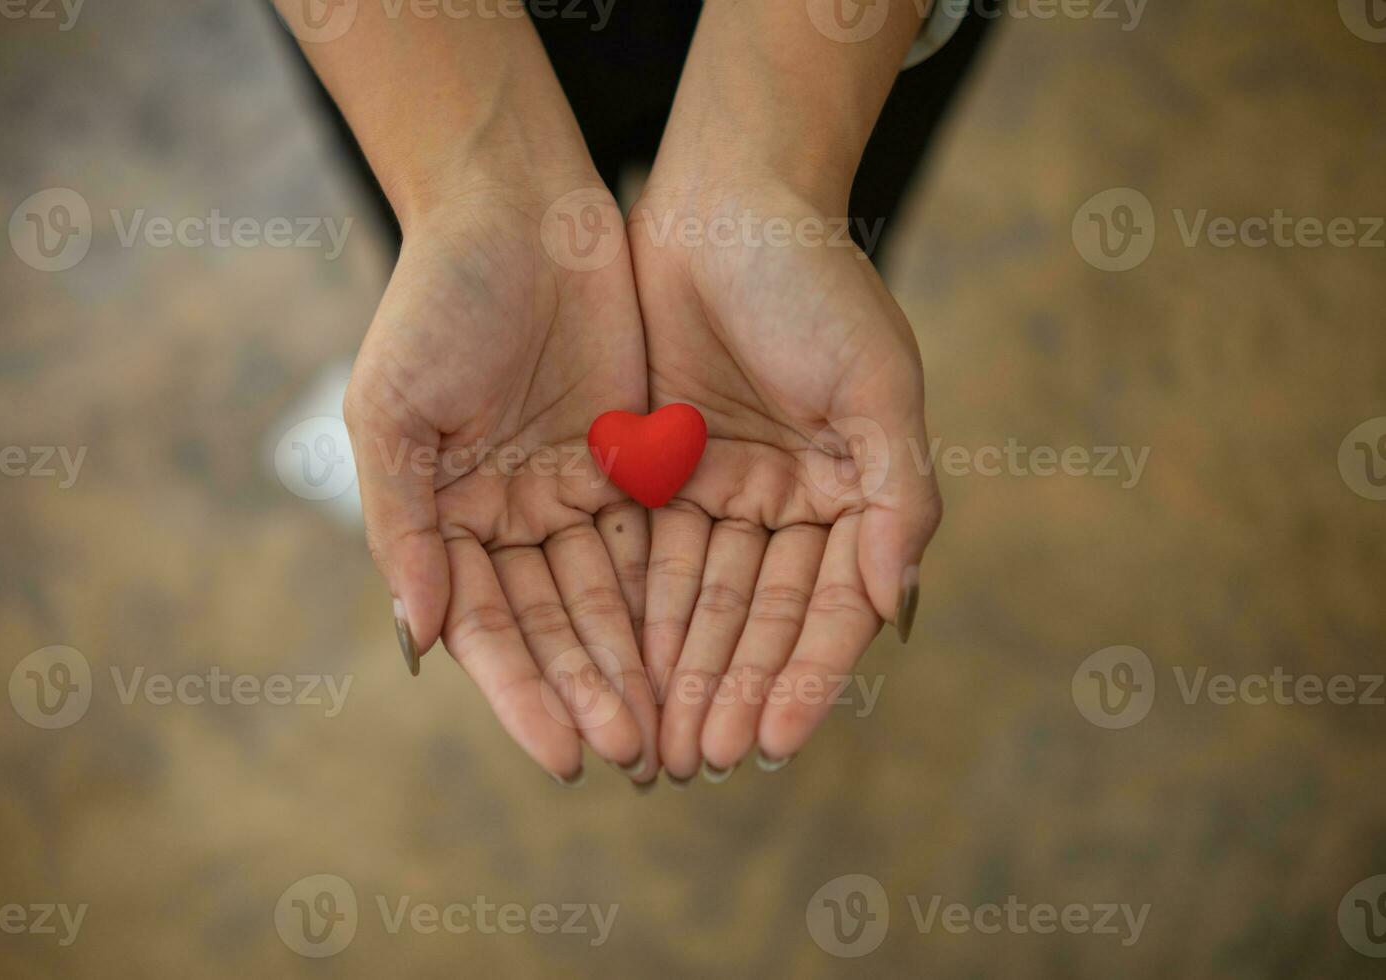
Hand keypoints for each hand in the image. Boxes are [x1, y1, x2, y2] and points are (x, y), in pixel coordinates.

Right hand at [345, 174, 657, 784]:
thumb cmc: (437, 302)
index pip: (487, 627)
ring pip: (608, 597)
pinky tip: (696, 652)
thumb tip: (421, 638)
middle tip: (633, 757)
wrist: (517, 206)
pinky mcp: (630, 458)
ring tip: (672, 728)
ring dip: (634, 662)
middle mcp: (507, 517)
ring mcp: (570, 490)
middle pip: (553, 625)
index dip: (523, 693)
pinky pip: (653, 541)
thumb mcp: (394, 412)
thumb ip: (405, 526)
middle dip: (590, 690)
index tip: (562, 753)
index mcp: (444, 517)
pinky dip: (670, 598)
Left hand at [628, 177, 941, 779]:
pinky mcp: (657, 468)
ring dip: (679, 670)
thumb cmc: (816, 283)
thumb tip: (895, 607)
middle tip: (695, 763)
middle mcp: (790, 503)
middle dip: (728, 690)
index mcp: (853, 492)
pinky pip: (644, 554)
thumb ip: (898, 497)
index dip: (803, 677)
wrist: (727, 201)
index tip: (768, 742)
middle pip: (757, 617)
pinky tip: (621, 669)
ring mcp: (722, 489)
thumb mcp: (878, 383)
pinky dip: (636, 612)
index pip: (829, 606)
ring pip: (698, 599)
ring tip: (654, 743)